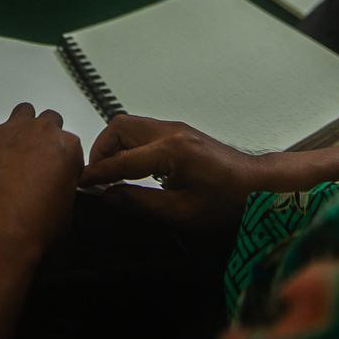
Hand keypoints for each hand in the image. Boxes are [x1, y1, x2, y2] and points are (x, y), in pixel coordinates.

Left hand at [0, 103, 83, 254]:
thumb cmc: (29, 227)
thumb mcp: (65, 212)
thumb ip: (63, 187)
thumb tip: (56, 189)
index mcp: (66, 147)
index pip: (71, 143)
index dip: (62, 159)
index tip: (55, 170)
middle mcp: (40, 132)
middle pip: (49, 120)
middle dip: (44, 137)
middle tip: (35, 158)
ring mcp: (10, 131)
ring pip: (21, 113)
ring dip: (20, 128)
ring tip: (13, 151)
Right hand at [80, 114, 267, 232]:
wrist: (258, 185)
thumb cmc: (227, 202)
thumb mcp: (182, 213)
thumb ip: (140, 203)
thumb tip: (107, 196)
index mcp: (171, 151)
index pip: (121, 158)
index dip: (97, 172)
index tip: (80, 183)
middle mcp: (171, 132)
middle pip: (120, 126)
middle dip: (101, 149)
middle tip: (96, 176)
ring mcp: (176, 128)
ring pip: (131, 125)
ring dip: (114, 145)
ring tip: (110, 173)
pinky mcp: (180, 132)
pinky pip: (144, 131)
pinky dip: (129, 145)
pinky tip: (131, 168)